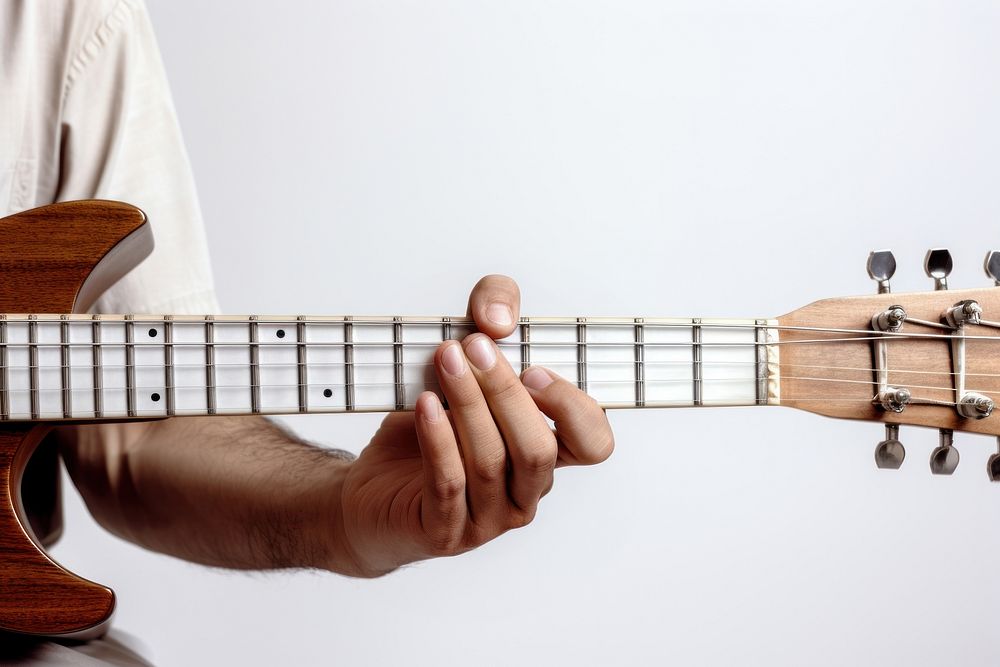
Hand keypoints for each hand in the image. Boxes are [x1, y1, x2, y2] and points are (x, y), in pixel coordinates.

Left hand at [332, 275, 613, 576]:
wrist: (369, 494)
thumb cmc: (425, 431)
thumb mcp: (461, 363)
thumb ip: (490, 314)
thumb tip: (498, 318)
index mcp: (544, 455)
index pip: (593, 444)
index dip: (573, 410)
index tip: (533, 370)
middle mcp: (524, 491)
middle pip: (536, 451)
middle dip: (504, 393)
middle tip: (474, 347)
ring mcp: (488, 519)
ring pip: (490, 462)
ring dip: (467, 404)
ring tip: (444, 360)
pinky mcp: (446, 532)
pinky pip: (449, 484)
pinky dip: (439, 439)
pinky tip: (425, 405)